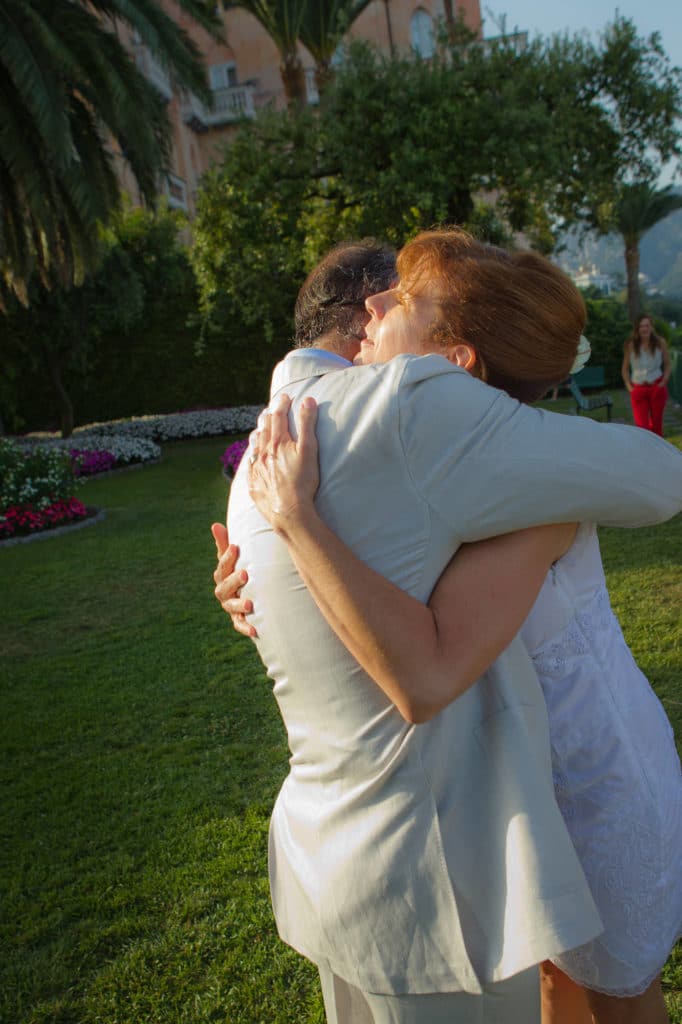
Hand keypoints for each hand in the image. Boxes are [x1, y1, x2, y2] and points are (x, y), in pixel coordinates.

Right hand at [211, 523, 256, 637]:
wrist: (251, 595)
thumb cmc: (241, 570)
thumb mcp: (234, 559)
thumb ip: (225, 544)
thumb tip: (215, 525)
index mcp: (223, 575)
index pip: (222, 566)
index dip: (227, 557)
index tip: (235, 547)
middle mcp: (224, 591)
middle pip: (224, 587)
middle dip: (234, 581)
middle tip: (245, 574)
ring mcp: (231, 606)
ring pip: (231, 606)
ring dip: (239, 604)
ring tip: (250, 603)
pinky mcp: (239, 619)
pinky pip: (240, 625)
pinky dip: (245, 628)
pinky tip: (254, 630)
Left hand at [248, 393, 319, 535]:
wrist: (289, 512)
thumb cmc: (303, 482)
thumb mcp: (309, 450)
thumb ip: (308, 424)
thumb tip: (307, 401)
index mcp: (277, 443)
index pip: (278, 417)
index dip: (281, 405)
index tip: (285, 397)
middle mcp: (263, 453)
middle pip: (263, 430)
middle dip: (268, 417)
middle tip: (270, 410)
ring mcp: (257, 469)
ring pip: (254, 446)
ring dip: (258, 435)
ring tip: (260, 430)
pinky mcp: (254, 485)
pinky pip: (250, 466)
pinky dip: (253, 457)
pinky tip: (254, 458)